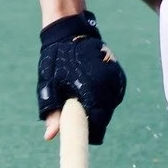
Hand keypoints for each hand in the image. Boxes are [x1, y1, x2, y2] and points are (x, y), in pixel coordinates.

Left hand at [38, 13, 126, 143]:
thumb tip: (50, 137)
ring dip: (96, 106)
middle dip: (90, 118)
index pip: (97, 125)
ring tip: (80, 93)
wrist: (70, 30)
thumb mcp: (50, 87)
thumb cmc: (56, 59)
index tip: (77, 129)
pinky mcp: (118, 74)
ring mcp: (116, 80)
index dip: (87, 131)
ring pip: (109, 106)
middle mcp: (110, 86)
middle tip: (74, 108)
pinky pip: (112, 94)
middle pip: (104, 117)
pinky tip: (88, 87)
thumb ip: (53, 113)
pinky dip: (102, 96)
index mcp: (94, 92)